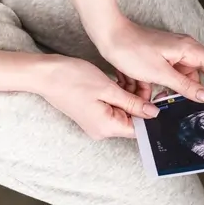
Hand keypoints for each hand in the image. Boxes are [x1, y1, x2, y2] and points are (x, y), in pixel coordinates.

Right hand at [36, 56, 159, 139]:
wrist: (44, 74)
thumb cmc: (73, 79)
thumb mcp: (108, 89)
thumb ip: (133, 103)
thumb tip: (154, 114)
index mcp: (107, 128)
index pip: (140, 128)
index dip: (151, 113)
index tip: (160, 96)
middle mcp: (102, 130)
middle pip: (133, 118)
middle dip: (140, 99)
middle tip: (142, 78)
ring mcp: (97, 122)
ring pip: (124, 110)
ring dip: (130, 93)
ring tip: (127, 75)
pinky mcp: (93, 113)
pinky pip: (113, 106)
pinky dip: (119, 93)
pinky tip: (119, 78)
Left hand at [93, 16, 203, 102]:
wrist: (109, 35)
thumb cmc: (131, 49)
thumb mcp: (159, 73)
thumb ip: (185, 86)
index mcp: (190, 50)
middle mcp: (186, 50)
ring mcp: (175, 54)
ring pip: (189, 78)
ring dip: (182, 91)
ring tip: (178, 101)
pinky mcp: (164, 59)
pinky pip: (174, 77)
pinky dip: (170, 87)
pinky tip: (160, 97)